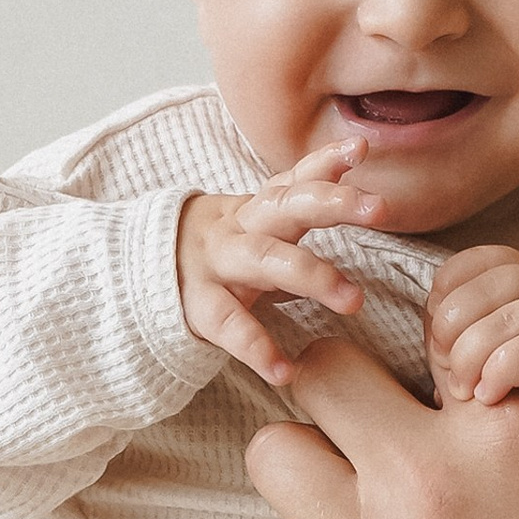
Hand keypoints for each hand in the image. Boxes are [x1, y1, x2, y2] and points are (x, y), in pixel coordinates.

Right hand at [177, 138, 387, 388]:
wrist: (140, 272)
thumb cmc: (221, 251)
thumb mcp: (257, 225)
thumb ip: (301, 208)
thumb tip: (361, 195)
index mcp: (257, 210)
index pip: (293, 179)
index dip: (325, 163)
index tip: (360, 149)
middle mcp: (239, 228)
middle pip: (285, 207)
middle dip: (331, 204)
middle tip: (379, 208)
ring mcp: (218, 265)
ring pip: (266, 260)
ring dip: (312, 276)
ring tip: (353, 300)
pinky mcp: (198, 305)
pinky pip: (230, 325)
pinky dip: (257, 349)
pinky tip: (283, 370)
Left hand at [239, 327, 518, 518]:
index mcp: (514, 434)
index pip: (428, 328)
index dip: (440, 346)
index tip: (462, 386)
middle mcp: (429, 486)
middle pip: (321, 371)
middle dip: (351, 382)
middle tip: (391, 421)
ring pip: (275, 456)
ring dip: (312, 461)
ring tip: (362, 491)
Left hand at [426, 247, 518, 463]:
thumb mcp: (505, 350)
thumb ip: (467, 337)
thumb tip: (424, 343)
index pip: (468, 264)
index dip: (442, 301)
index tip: (439, 345)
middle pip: (479, 289)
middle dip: (451, 334)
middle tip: (447, 375)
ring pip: (504, 319)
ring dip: (472, 359)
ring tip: (465, 393)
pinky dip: (502, 372)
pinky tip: (491, 397)